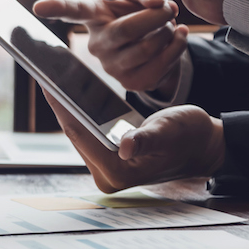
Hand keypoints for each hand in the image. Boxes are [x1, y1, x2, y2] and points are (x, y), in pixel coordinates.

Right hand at [33, 0, 187, 96]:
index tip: (38, 6)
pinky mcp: (132, 83)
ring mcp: (112, 67)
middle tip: (170, 7)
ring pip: (147, 48)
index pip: (72, 11)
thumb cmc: (141, 11)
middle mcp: (96, 44)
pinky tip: (178, 36)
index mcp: (93, 16)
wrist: (158, 41)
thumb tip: (158, 4)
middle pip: (125, 30)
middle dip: (155, 17)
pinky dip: (177, 47)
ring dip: (168, 32)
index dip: (55, 8)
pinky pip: (160, 65)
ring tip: (170, 23)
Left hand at [44, 90, 224, 192]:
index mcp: (118, 172)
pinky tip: (69, 91)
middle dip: (59, 103)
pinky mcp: (108, 160)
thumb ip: (147, 139)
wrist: (204, 146)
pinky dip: (79, 112)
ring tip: (51, 78)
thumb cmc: (191, 137)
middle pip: (74, 133)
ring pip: (78, 132)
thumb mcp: (169, 131)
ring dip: (66, 107)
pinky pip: (87, 132)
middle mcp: (107, 176)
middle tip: (44, 73)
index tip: (46, 81)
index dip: (61, 105)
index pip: (79, 133)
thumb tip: (127, 146)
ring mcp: (106, 169)